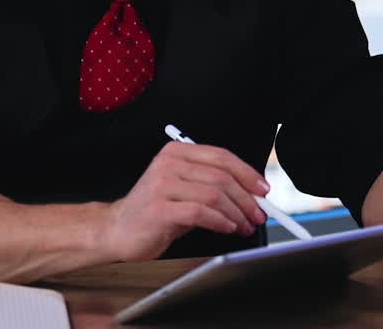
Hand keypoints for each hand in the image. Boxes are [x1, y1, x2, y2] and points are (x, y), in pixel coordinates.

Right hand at [101, 141, 269, 261]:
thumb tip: (250, 192)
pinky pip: (201, 213)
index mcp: (176, 152)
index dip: (247, 173)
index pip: (221, 156)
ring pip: (214, 195)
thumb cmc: (154, 211)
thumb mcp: (183, 189)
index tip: (263, 190)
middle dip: (247, 198)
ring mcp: (162, 184)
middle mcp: (168, 163)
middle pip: (221, 176)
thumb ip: (211, 184)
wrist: (118, 229)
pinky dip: (221, 222)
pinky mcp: (159, 208)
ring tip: (243, 225)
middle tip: (258, 214)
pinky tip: (227, 228)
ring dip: (236, 213)